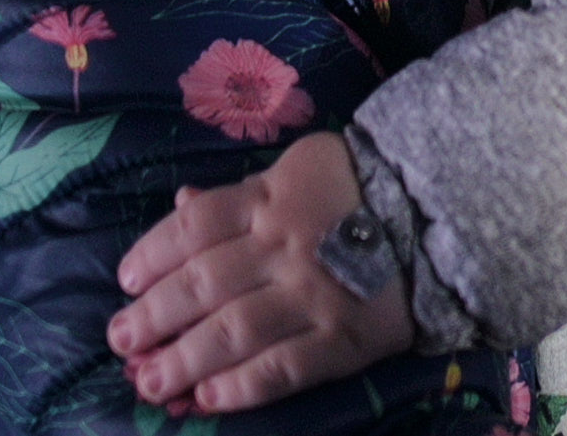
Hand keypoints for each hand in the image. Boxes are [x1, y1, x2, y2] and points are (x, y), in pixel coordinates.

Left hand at [108, 130, 414, 414]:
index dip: (152, 253)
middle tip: (121, 340)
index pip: (195, 227)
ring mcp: (314, 296)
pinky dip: (241, 386)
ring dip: (184, 360)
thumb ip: (239, 192)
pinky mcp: (343, 339)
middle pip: (203, 283)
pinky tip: (208, 397)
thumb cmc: (360, 186)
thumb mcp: (296, 169)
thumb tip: (179, 203)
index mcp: (271, 199)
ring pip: (233, 331)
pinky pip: (283, 368)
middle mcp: (285, 247)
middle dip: (154, 315)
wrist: (444, 211)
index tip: (125, 281)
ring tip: (149, 380)